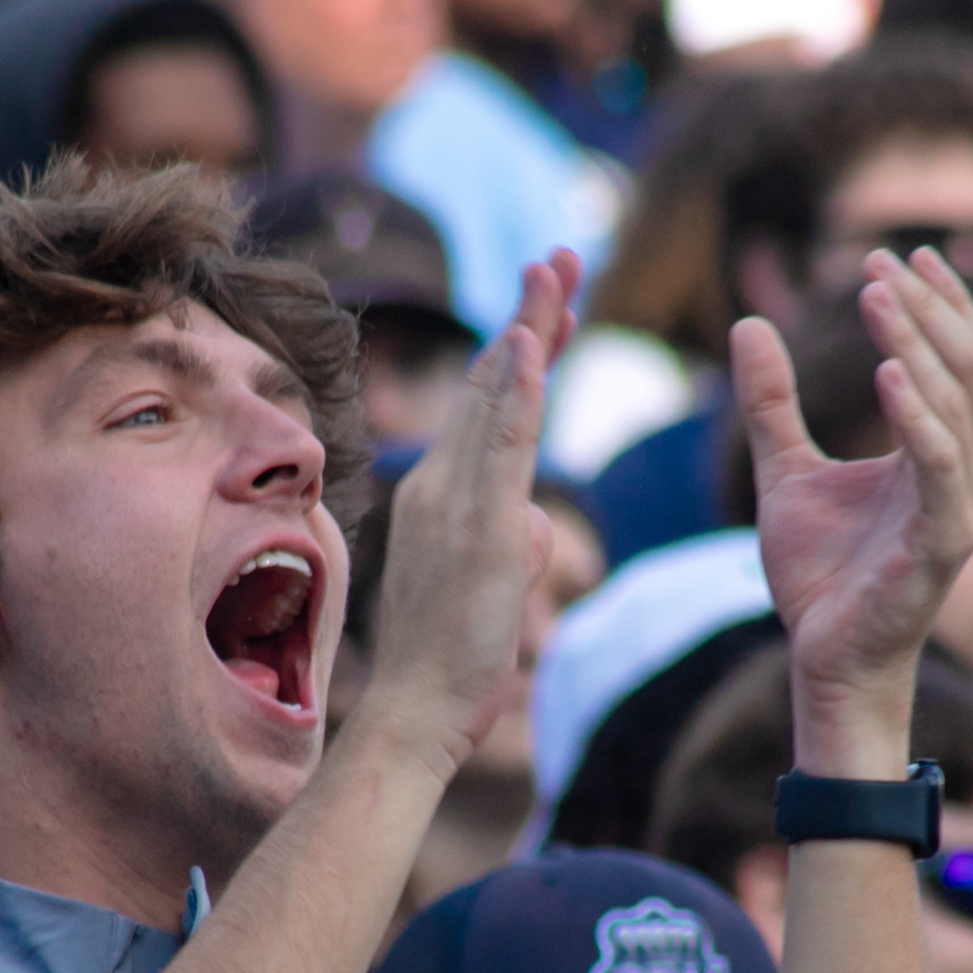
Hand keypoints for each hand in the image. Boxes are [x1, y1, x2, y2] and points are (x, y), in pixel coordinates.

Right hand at [352, 253, 575, 780]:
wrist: (412, 716)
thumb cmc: (451, 665)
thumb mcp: (497, 588)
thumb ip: (516, 542)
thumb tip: (538, 525)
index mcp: (446, 495)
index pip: (491, 408)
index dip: (523, 351)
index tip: (551, 306)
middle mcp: (441, 485)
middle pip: (492, 385)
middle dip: (530, 316)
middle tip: (561, 257)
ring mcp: (454, 502)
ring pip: (495, 400)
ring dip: (527, 329)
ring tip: (554, 273)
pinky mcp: (474, 528)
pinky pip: (499, 445)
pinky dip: (514, 389)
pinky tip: (530, 342)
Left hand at [730, 250, 972, 766]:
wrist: (822, 658)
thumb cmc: (819, 575)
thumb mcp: (784, 470)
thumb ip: (771, 402)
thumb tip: (751, 323)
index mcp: (940, 452)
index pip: (957, 359)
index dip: (933, 303)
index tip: (890, 251)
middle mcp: (964, 473)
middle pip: (968, 367)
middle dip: (926, 308)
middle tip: (876, 261)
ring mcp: (959, 508)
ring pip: (958, 405)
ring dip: (917, 344)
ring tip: (875, 295)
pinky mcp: (940, 544)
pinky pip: (938, 467)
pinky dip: (917, 416)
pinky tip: (887, 372)